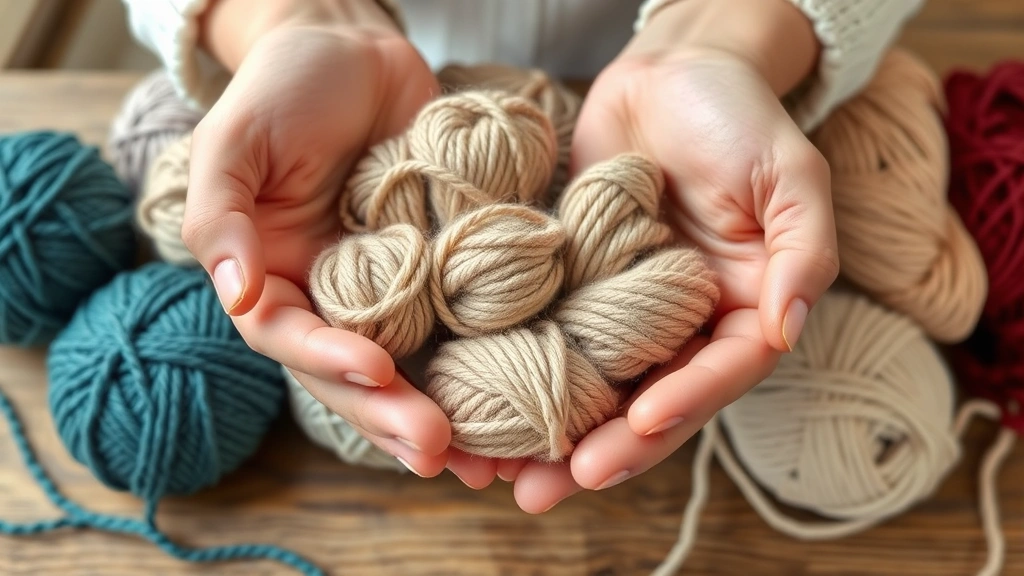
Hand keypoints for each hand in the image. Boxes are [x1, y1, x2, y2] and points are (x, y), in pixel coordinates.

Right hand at [182, 0, 469, 477]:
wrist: (356, 50)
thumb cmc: (284, 87)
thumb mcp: (234, 142)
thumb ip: (222, 218)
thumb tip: (237, 292)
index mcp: (272, 278)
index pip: (290, 339)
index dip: (328, 362)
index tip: (376, 372)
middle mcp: (330, 297)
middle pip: (356, 375)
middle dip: (393, 416)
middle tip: (436, 451)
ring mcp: (391, 290)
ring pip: (412, 367)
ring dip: (443, 417)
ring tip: (482, 462)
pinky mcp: (440, 272)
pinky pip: (459, 327)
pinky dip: (484, 369)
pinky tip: (517, 403)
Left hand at [506, 0, 839, 510]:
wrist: (669, 71)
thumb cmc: (737, 114)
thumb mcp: (790, 174)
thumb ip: (803, 250)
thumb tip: (787, 328)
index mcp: (742, 309)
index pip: (717, 374)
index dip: (684, 405)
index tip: (638, 426)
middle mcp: (684, 323)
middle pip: (648, 402)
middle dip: (606, 450)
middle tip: (551, 488)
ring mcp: (626, 309)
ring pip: (595, 385)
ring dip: (554, 432)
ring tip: (506, 473)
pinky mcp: (577, 286)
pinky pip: (553, 336)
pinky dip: (521, 371)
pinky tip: (482, 401)